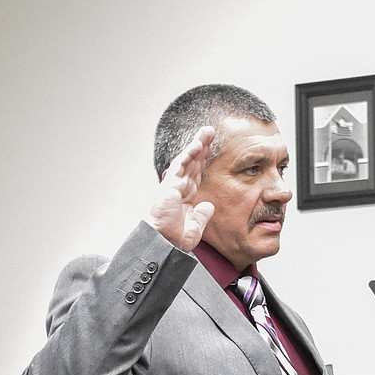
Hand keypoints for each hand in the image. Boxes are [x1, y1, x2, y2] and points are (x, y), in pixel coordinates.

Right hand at [146, 126, 215, 250]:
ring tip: (207, 131)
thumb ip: (202, 216)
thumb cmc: (173, 239)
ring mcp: (173, 185)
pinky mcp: (169, 185)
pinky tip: (197, 145)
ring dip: (197, 145)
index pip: (196, 173)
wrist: (163, 243)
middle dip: (202, 147)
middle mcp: (179, 188)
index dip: (204, 160)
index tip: (211, 148)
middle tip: (210, 131)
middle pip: (193, 162)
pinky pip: (180, 166)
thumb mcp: (195, 228)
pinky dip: (188, 154)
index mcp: (185, 196)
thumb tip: (209, 206)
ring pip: (187, 160)